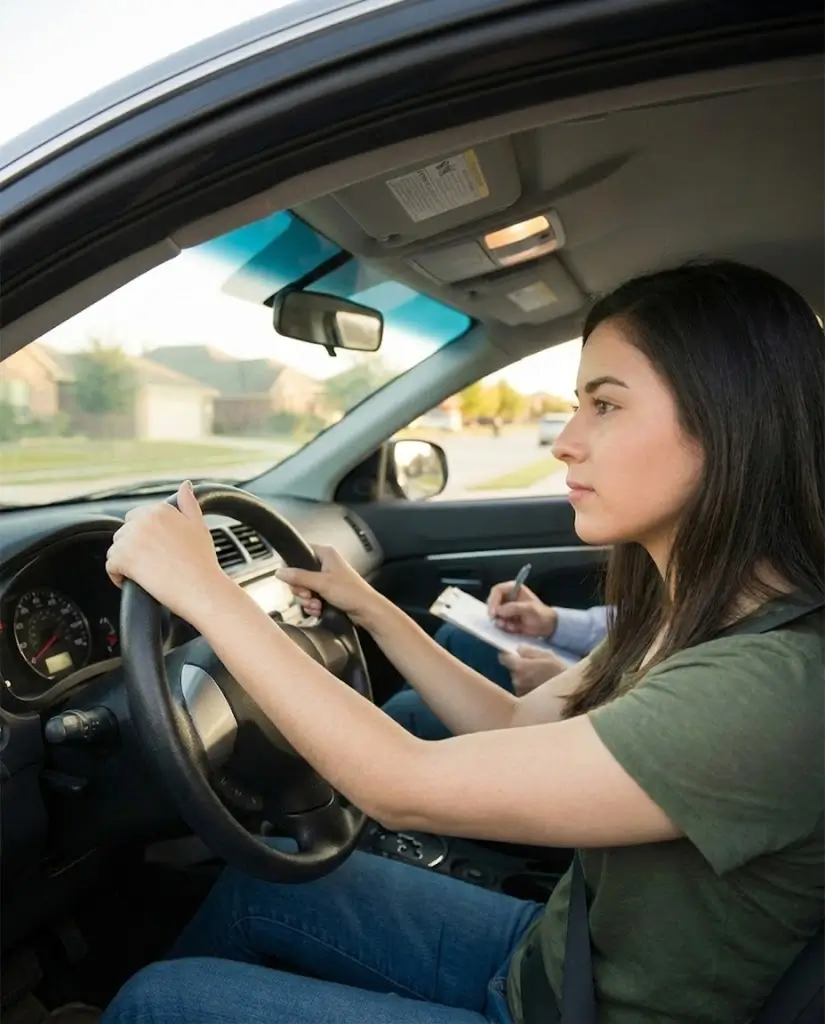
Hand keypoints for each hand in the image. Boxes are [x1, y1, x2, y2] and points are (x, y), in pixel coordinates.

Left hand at [106, 482, 224, 621]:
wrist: (202, 588)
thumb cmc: (202, 561)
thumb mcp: (199, 526)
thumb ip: (189, 503)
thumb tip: (185, 485)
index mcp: (161, 510)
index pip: (136, 518)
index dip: (144, 537)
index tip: (155, 551)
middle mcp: (144, 520)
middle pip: (124, 533)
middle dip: (133, 549)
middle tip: (151, 565)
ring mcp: (132, 538)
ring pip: (116, 549)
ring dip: (125, 562)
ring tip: (144, 574)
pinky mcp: (123, 558)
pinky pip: (110, 566)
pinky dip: (118, 576)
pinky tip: (134, 582)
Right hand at [276, 545, 380, 627]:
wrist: (367, 611)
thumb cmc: (350, 592)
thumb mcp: (322, 583)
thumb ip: (299, 577)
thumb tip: (279, 572)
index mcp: (325, 554)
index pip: (300, 553)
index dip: (293, 567)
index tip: (293, 579)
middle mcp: (325, 564)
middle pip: (299, 574)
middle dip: (301, 590)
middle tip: (309, 595)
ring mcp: (326, 579)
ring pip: (304, 588)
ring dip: (307, 600)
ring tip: (317, 605)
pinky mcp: (328, 593)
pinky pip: (311, 598)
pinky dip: (313, 605)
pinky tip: (319, 610)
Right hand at [487, 581, 557, 636]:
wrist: (547, 627)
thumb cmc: (541, 615)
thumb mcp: (529, 609)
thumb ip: (514, 608)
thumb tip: (498, 610)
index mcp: (514, 588)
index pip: (497, 590)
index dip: (493, 600)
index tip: (494, 613)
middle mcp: (508, 596)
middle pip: (492, 602)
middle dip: (495, 613)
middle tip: (500, 623)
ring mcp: (506, 608)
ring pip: (494, 613)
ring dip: (500, 621)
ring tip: (511, 627)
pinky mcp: (506, 618)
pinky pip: (498, 622)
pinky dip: (504, 626)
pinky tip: (514, 628)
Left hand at [499, 645, 567, 696]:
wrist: (570, 694)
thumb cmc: (560, 672)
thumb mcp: (548, 656)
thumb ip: (530, 651)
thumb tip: (518, 649)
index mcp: (520, 667)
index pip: (504, 658)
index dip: (508, 655)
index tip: (514, 655)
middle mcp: (516, 680)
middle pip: (512, 670)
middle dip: (519, 668)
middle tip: (533, 668)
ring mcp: (519, 692)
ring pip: (517, 680)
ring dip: (524, 679)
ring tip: (539, 678)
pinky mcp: (524, 701)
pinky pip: (522, 690)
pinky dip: (528, 688)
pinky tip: (539, 688)